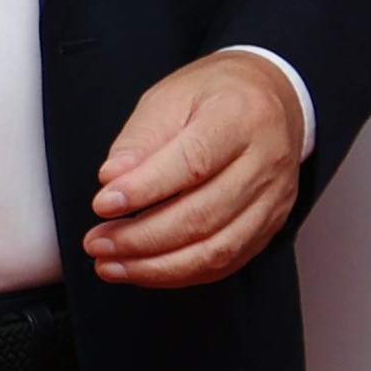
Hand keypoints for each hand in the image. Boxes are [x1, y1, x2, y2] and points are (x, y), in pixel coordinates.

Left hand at [85, 54, 304, 289]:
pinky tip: (145, 269)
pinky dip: (180, 274)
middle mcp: (266, 160)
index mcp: (241, 117)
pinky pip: (226, 263)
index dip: (145, 190)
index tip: (103, 205)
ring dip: (157, 266)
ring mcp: (273, 197)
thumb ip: (140, 140)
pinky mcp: (271, 224)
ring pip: (217, 249)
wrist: (272, 98)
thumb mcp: (170, 98)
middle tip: (98, 241)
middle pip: (204, 214)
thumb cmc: (217, 96)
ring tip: (112, 263)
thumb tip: (113, 180)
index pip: (194, 162)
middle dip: (142, 237)